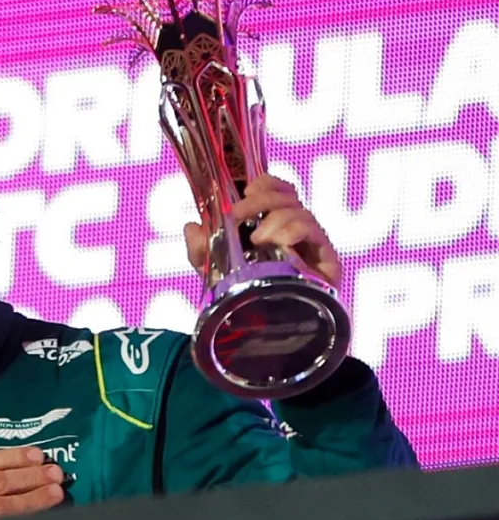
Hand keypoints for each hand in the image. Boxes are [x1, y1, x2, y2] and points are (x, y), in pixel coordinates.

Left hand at [183, 174, 342, 289]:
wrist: (267, 336)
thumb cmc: (246, 299)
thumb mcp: (214, 272)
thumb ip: (201, 249)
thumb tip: (191, 227)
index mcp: (275, 225)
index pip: (279, 190)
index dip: (265, 183)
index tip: (245, 190)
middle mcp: (297, 231)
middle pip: (288, 197)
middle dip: (260, 199)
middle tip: (236, 214)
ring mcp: (313, 246)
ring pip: (300, 212)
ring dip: (275, 218)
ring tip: (257, 238)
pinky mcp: (327, 262)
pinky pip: (315, 232)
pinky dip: (295, 229)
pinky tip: (280, 241)